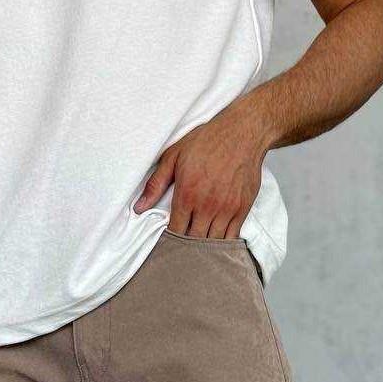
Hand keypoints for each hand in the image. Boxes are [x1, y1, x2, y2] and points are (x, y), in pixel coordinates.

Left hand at [134, 95, 271, 237]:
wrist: (243, 132)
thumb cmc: (207, 140)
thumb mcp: (174, 156)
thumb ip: (156, 184)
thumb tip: (139, 207)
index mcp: (187, 194)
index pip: (175, 231)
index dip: (170, 241)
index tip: (168, 242)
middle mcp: (207, 205)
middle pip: (194, 241)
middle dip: (186, 248)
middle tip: (182, 249)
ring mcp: (226, 209)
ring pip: (213, 242)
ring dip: (204, 248)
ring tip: (198, 249)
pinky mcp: (242, 209)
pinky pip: (232, 237)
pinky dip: (223, 244)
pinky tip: (216, 242)